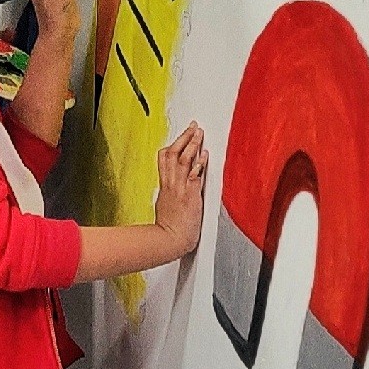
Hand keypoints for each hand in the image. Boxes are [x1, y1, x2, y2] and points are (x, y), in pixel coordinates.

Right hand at [154, 124, 206, 257]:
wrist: (168, 241)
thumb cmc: (168, 228)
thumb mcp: (165, 205)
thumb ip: (169, 193)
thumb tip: (173, 188)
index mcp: (165, 186)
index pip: (164, 159)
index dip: (173, 145)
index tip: (181, 136)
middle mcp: (171, 184)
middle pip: (173, 154)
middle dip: (183, 138)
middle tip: (192, 127)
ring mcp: (180, 189)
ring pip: (182, 160)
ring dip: (192, 145)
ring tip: (199, 133)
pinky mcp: (189, 196)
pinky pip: (193, 176)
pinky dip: (199, 164)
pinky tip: (204, 154)